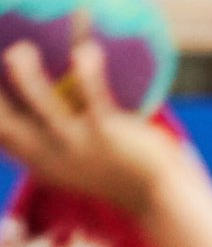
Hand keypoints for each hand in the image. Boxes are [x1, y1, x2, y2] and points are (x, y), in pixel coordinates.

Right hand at [0, 41, 188, 215]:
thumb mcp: (71, 164)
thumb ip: (47, 144)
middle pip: (4, 125)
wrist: (160, 197)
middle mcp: (50, 156)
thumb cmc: (115, 173)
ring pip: (43, 106)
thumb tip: (29, 110)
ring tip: (21, 50)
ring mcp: (78, 146)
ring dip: (28, 76)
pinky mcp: (107, 135)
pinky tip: (86, 50)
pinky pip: (93, 98)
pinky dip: (88, 73)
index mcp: (38, 161)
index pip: (0, 136)